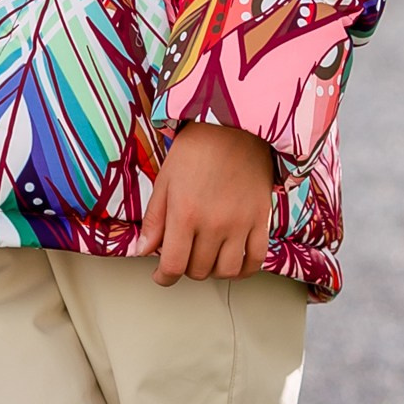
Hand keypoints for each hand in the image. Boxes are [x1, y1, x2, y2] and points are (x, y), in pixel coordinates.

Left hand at [135, 123, 275, 284]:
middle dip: (186, 268)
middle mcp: (214, 224)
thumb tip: (143, 250)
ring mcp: (240, 224)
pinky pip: (256, 260)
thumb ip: (155, 219)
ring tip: (206, 259)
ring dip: (213, 272)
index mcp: (185, 214)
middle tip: (183, 255)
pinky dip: (244, 270)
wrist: (236, 126)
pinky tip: (234, 263)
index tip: (162, 276)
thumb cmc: (198, 148)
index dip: (164, 277)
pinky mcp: (260, 220)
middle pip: (199, 270)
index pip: (173, 265)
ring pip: (226, 271)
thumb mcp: (166, 180)